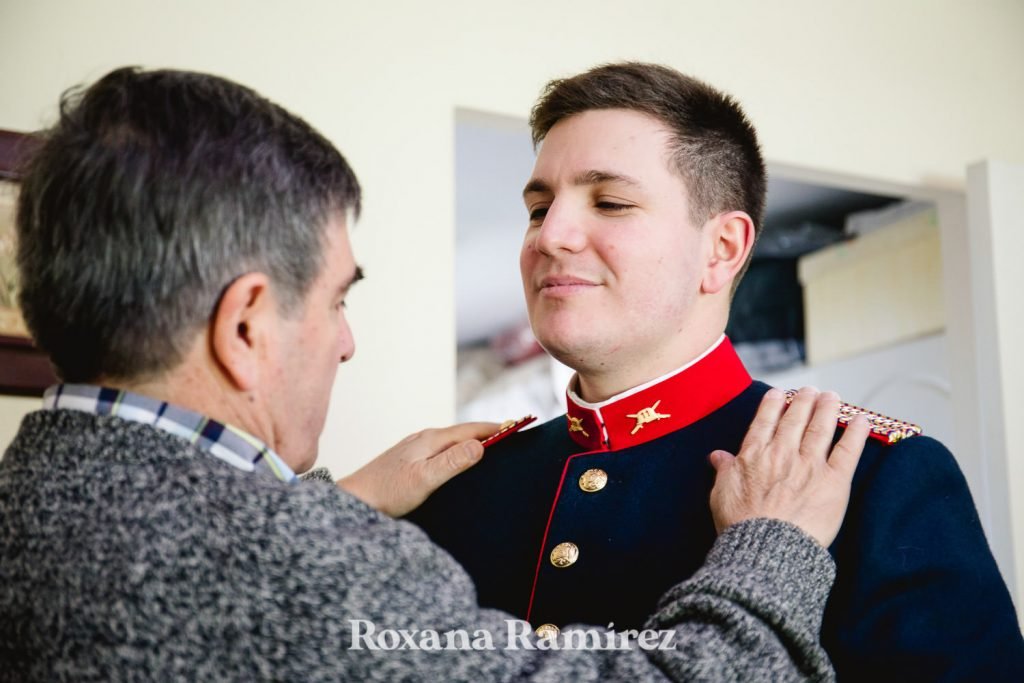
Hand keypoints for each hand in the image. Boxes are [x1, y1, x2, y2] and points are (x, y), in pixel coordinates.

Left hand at [337, 422, 499, 516]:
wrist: (355, 500)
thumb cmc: (387, 493)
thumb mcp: (424, 479)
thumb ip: (452, 462)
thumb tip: (481, 445)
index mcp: (431, 439)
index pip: (471, 429)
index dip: (497, 428)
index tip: (520, 425)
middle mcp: (423, 438)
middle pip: (463, 432)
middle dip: (488, 432)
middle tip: (514, 434)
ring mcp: (415, 448)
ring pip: (452, 441)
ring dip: (473, 440)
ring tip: (493, 445)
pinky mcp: (409, 460)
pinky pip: (442, 450)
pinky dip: (459, 451)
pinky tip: (460, 461)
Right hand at [709, 387, 869, 546]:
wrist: (767, 548)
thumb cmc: (741, 525)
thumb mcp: (721, 494)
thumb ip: (723, 471)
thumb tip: (717, 456)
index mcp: (754, 455)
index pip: (765, 421)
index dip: (773, 405)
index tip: (779, 394)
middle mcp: (782, 453)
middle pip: (795, 419)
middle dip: (803, 400)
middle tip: (810, 390)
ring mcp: (809, 465)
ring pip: (820, 427)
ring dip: (827, 408)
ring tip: (832, 396)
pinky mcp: (833, 481)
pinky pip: (847, 451)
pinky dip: (855, 432)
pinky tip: (860, 419)